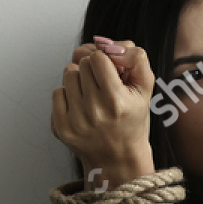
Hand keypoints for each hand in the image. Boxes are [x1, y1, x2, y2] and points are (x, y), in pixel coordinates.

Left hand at [50, 39, 155, 187]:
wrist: (117, 157)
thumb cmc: (131, 118)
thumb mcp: (145, 87)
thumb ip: (136, 58)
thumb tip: (109, 46)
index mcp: (115, 101)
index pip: (97, 57)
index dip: (104, 60)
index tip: (110, 72)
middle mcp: (93, 112)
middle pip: (81, 64)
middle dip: (92, 70)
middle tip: (101, 85)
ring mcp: (74, 122)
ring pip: (68, 74)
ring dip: (79, 79)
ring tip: (91, 95)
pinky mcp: (60, 128)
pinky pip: (57, 92)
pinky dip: (68, 95)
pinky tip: (81, 107)